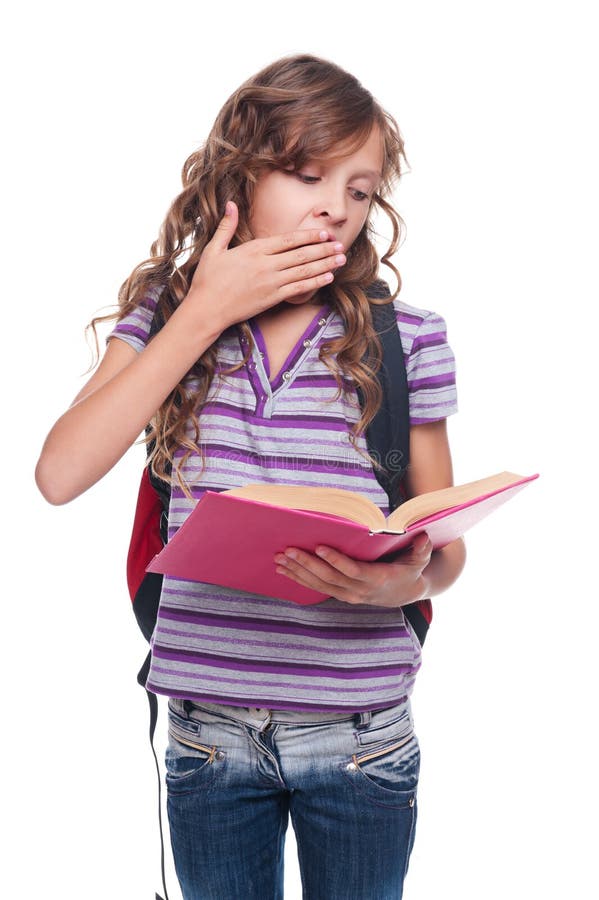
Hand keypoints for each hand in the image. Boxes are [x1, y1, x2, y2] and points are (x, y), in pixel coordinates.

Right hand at [184, 200, 345, 331]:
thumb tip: (230, 203)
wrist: (206, 309)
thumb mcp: (214, 249)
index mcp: (253, 250)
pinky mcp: (272, 299)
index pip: (288, 240)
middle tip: (341, 245)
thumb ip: (226, 226)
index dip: (309, 236)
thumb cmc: (207, 280)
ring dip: (325, 264)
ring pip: (304, 270)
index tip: (324, 233)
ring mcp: (270, 282)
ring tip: (341, 259)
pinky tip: (328, 277)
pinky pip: (299, 289)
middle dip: (324, 250)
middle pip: (301, 254)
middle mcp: (265, 265)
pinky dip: (315, 282)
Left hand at [273, 531, 433, 607]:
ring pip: (319, 584)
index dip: (336, 560)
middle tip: (288, 550)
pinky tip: (283, 569)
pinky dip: (299, 578)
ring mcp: (348, 594)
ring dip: (298, 571)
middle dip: (307, 564)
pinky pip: (317, 588)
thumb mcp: (419, 560)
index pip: (352, 571)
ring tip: (279, 559)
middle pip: (329, 578)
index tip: (320, 547)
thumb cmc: (410, 570)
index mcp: (376, 579)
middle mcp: (359, 590)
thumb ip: (421, 550)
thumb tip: (424, 537)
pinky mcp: (340, 594)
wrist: (405, 592)